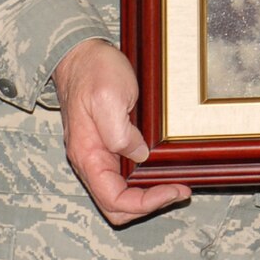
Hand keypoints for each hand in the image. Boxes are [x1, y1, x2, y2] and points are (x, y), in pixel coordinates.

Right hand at [52, 39, 189, 224]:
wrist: (80, 54)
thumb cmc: (92, 71)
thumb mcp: (110, 98)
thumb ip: (120, 134)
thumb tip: (139, 156)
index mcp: (88, 155)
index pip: (114, 200)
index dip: (145, 203)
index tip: (173, 189)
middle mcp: (90, 160)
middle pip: (116, 205)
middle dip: (149, 204)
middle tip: (179, 190)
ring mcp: (98, 154)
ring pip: (120, 193)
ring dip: (147, 194)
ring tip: (175, 182)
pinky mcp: (107, 144)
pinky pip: (123, 175)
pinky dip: (143, 179)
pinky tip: (161, 167)